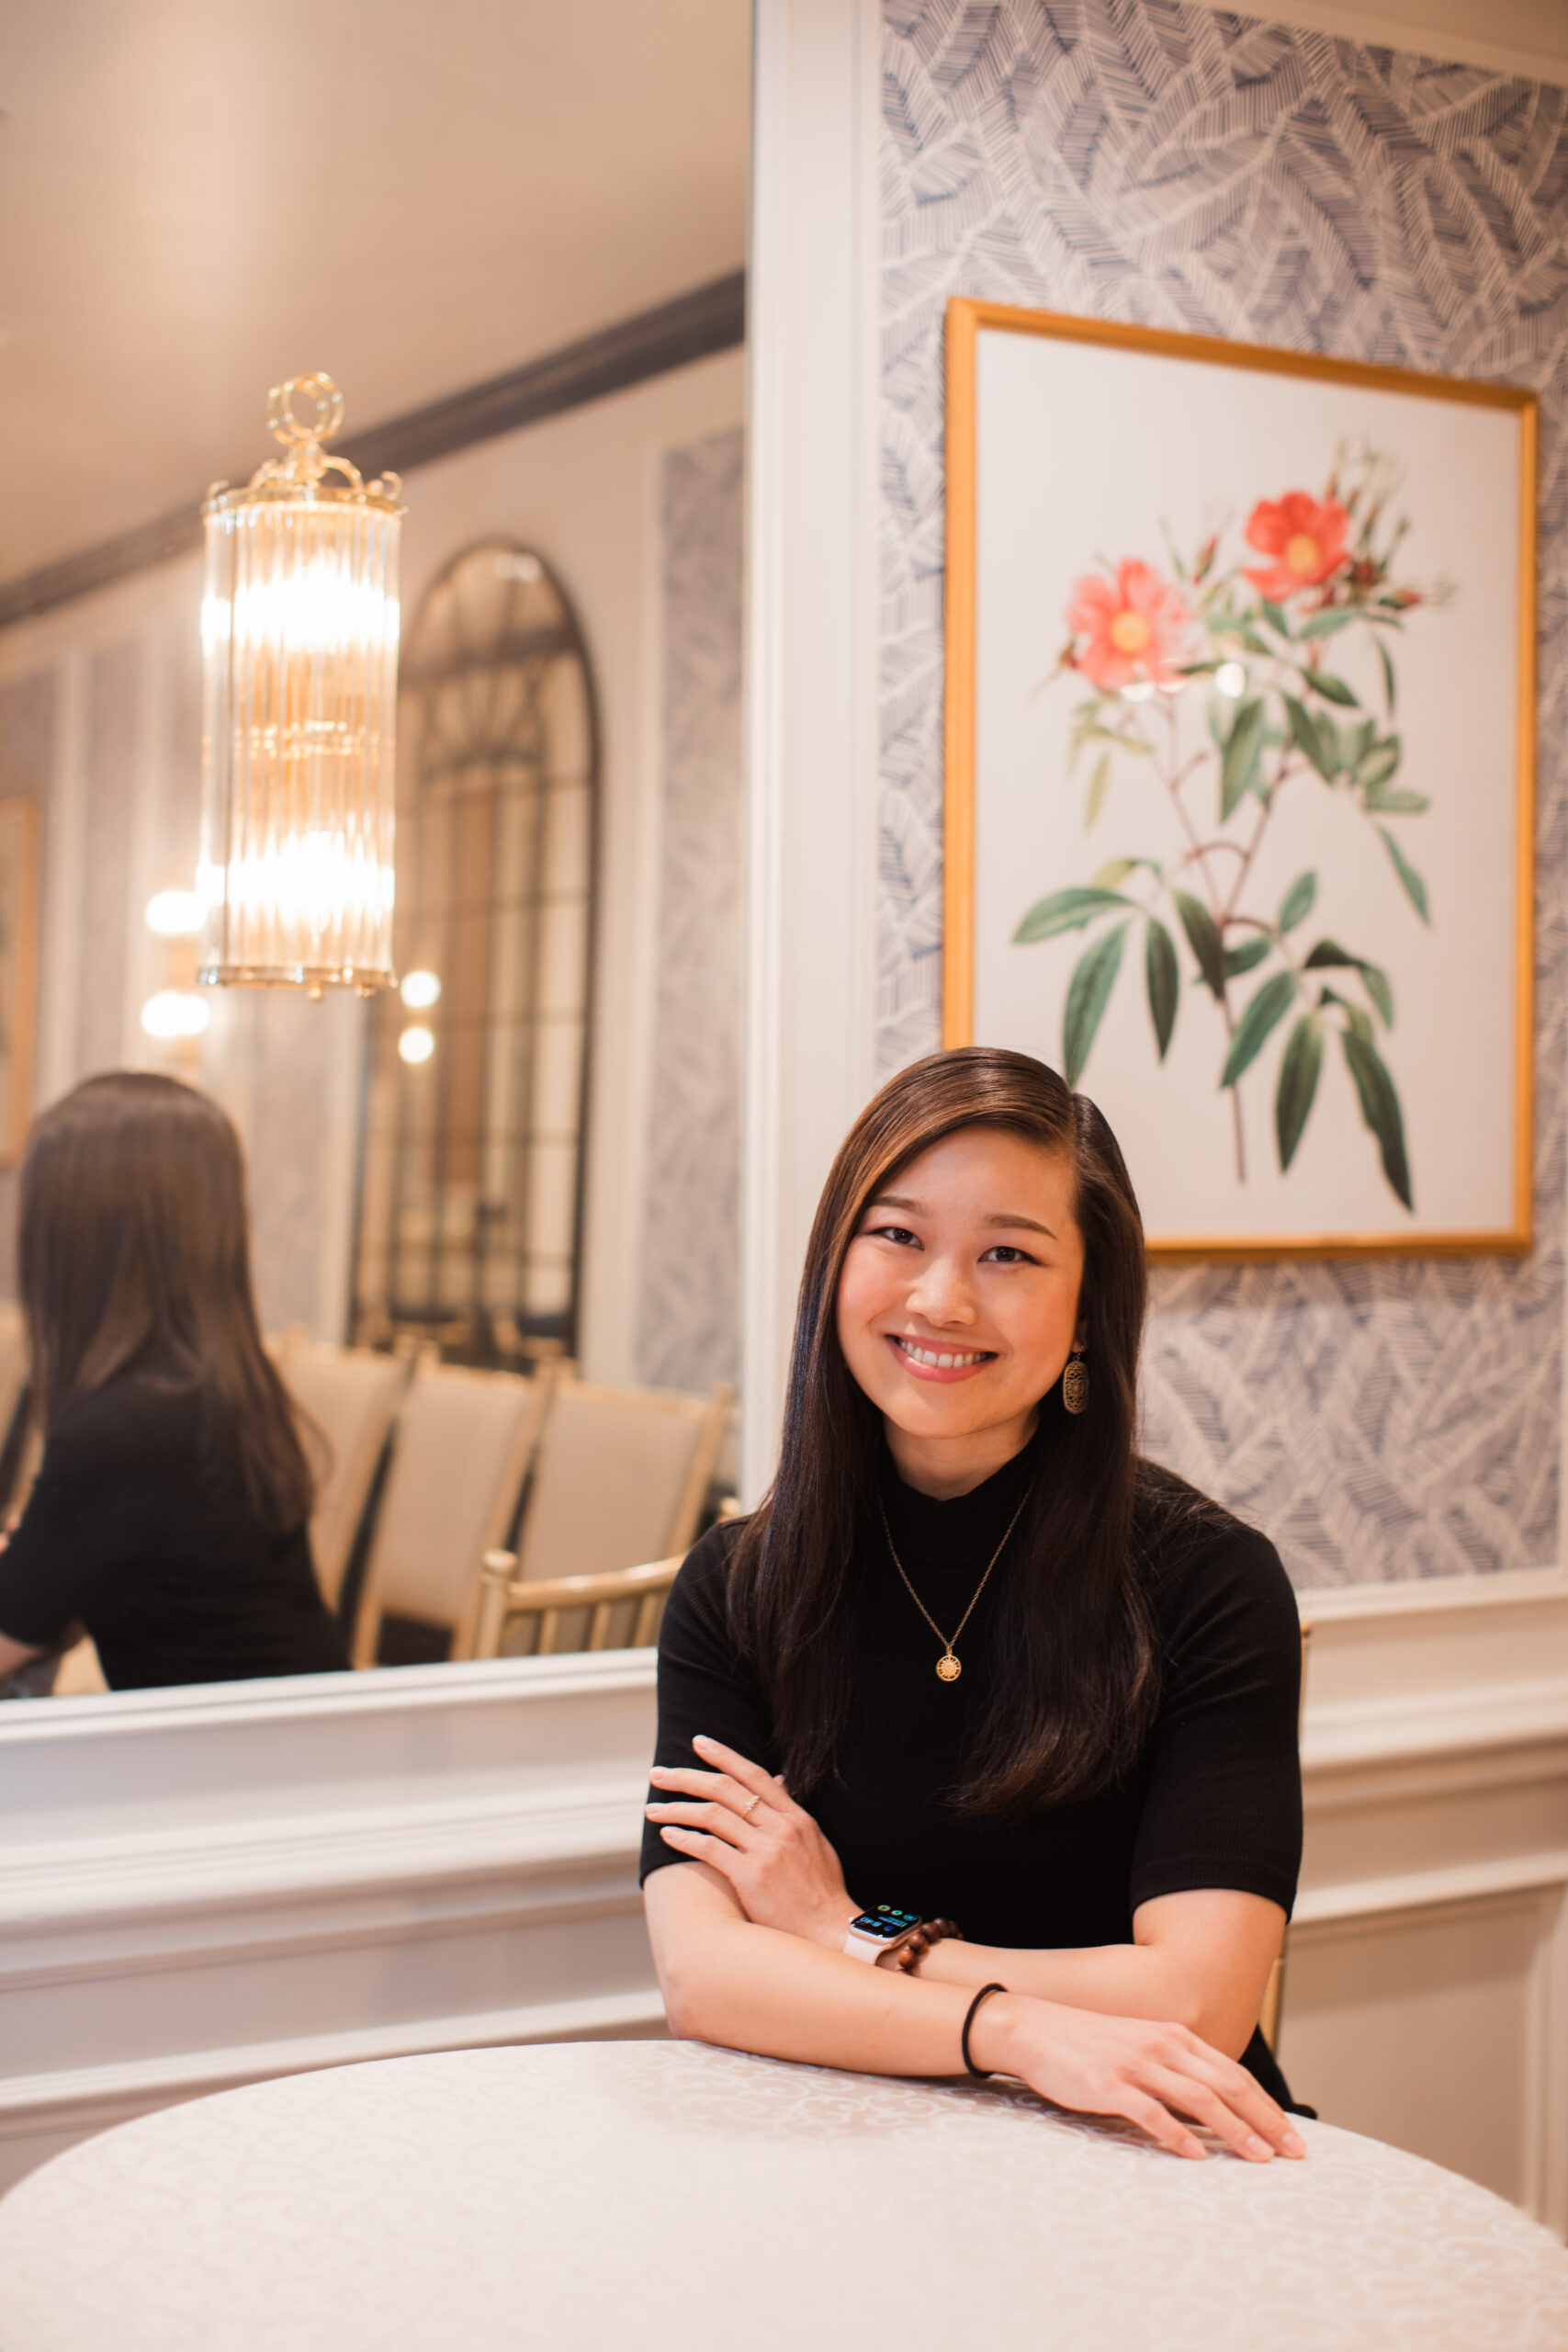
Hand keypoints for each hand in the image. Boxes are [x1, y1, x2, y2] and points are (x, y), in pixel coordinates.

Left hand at [646, 1735, 855, 1949]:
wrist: (831, 1932)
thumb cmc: (822, 1893)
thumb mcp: (815, 1843)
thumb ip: (792, 1813)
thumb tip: (779, 1783)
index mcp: (797, 1817)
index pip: (754, 1775)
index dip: (724, 1755)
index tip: (698, 1743)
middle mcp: (781, 1827)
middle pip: (725, 1788)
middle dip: (687, 1777)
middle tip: (658, 1774)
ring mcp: (766, 1850)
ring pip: (712, 1815)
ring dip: (677, 1808)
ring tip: (652, 1809)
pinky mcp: (751, 1876)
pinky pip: (709, 1848)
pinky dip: (684, 1838)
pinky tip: (668, 1835)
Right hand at [973, 1993, 1306, 2164]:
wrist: (1036, 2029)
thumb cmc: (1090, 2044)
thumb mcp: (1141, 2046)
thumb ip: (1176, 2068)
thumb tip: (1215, 2104)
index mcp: (1173, 2036)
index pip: (1233, 2073)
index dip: (1266, 2105)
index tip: (1291, 2134)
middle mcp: (1162, 2046)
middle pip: (1226, 2086)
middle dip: (1264, 2121)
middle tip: (1292, 2153)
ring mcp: (1136, 2064)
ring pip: (1198, 2099)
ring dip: (1233, 2131)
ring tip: (1258, 2157)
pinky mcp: (1110, 2084)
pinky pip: (1152, 2113)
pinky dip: (1178, 2135)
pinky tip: (1197, 2155)